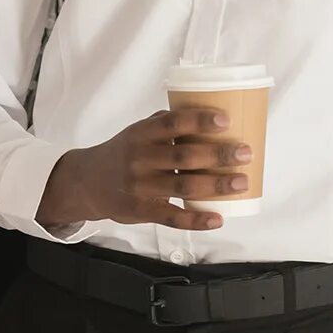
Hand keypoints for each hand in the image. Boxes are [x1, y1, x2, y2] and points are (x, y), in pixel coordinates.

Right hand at [37, 108, 250, 230]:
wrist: (87, 183)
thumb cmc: (124, 152)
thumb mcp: (137, 131)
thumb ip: (165, 123)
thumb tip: (208, 112)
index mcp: (142, 134)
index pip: (171, 123)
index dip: (199, 120)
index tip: (226, 120)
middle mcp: (140, 159)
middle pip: (183, 156)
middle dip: (217, 154)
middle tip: (245, 153)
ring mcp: (140, 187)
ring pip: (182, 185)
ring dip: (215, 184)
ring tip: (242, 181)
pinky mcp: (141, 211)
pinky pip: (172, 217)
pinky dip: (196, 219)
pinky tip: (217, 218)